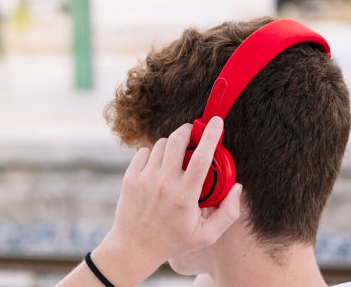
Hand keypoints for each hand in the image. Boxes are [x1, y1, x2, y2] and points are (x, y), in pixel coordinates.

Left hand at [92, 116, 242, 285]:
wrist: (134, 247)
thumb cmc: (172, 241)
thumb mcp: (206, 236)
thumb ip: (228, 213)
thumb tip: (238, 187)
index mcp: (185, 196)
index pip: (202, 158)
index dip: (211, 135)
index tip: (217, 121)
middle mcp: (163, 184)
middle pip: (177, 140)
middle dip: (188, 130)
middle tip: (193, 133)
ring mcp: (144, 179)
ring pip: (161, 144)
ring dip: (172, 145)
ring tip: (176, 158)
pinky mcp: (130, 178)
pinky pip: (143, 152)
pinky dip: (153, 154)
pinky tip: (157, 167)